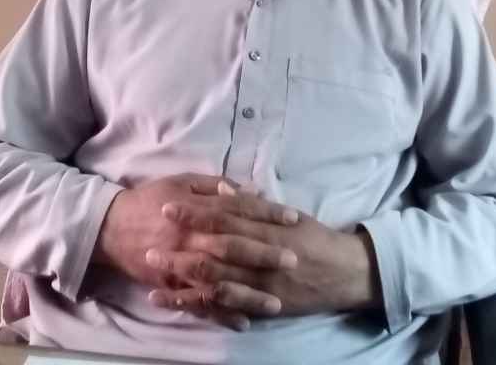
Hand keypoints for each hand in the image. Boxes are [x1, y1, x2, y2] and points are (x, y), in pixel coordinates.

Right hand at [91, 173, 299, 329]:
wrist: (110, 227)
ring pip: (218, 282)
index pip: (239, 211)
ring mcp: (181, 266)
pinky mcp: (171, 287)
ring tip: (276, 303)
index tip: (293, 219)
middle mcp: (191, 239)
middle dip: (264, 254)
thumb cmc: (151, 199)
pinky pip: (198, 304)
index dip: (267, 214)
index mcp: (196, 210)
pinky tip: (243, 322)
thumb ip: (215, 186)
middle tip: (293, 261)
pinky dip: (220, 315)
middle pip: (233, 247)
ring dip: (248, 294)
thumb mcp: (182, 182)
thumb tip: (247, 190)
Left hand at [146, 182, 380, 318]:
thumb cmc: (315, 238)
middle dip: (181, 247)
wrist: (346, 273)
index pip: (226, 218)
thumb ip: (255, 204)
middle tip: (149, 242)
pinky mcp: (261, 306)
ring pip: (216, 282)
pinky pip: (227, 307)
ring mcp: (261, 285)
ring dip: (183, 278)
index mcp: (268, 229)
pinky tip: (175, 302)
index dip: (196, 213)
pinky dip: (199, 305)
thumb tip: (223, 188)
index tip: (168, 207)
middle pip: (215, 251)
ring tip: (153, 273)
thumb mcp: (289, 214)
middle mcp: (263, 258)